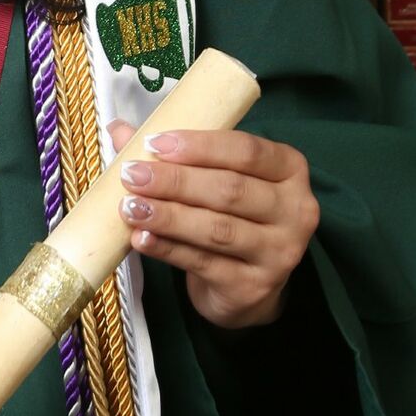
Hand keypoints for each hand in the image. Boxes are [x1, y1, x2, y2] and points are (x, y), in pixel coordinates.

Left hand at [105, 120, 318, 329]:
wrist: (247, 286)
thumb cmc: (231, 216)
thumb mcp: (215, 179)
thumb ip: (175, 154)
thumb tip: (120, 129)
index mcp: (289, 169)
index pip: (246, 150)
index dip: (199, 146)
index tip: (154, 143)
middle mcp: (295, 210)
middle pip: (230, 190)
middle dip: (176, 181)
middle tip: (132, 175)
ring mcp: (279, 252)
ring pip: (217, 229)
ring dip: (169, 216)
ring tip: (129, 207)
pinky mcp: (254, 286)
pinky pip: (204, 264)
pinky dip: (168, 249)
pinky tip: (141, 238)